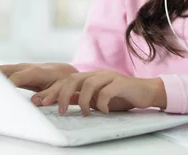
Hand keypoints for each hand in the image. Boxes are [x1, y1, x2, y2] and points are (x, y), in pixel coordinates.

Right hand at [0, 63, 77, 104]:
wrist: (66, 71)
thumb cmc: (64, 80)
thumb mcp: (62, 88)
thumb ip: (50, 94)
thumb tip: (36, 101)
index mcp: (35, 72)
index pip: (15, 78)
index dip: (5, 86)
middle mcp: (25, 67)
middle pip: (2, 70)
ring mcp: (20, 68)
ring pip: (0, 70)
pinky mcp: (18, 71)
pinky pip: (3, 73)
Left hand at [37, 70, 166, 115]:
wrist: (146, 92)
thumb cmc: (121, 96)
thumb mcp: (98, 100)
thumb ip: (82, 98)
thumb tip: (63, 102)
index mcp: (89, 78)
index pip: (66, 81)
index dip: (53, 91)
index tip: (41, 102)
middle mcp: (97, 74)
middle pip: (73, 79)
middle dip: (63, 94)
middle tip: (60, 110)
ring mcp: (109, 77)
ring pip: (89, 83)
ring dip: (84, 100)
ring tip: (85, 113)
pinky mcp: (121, 82)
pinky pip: (107, 90)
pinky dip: (102, 102)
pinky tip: (103, 111)